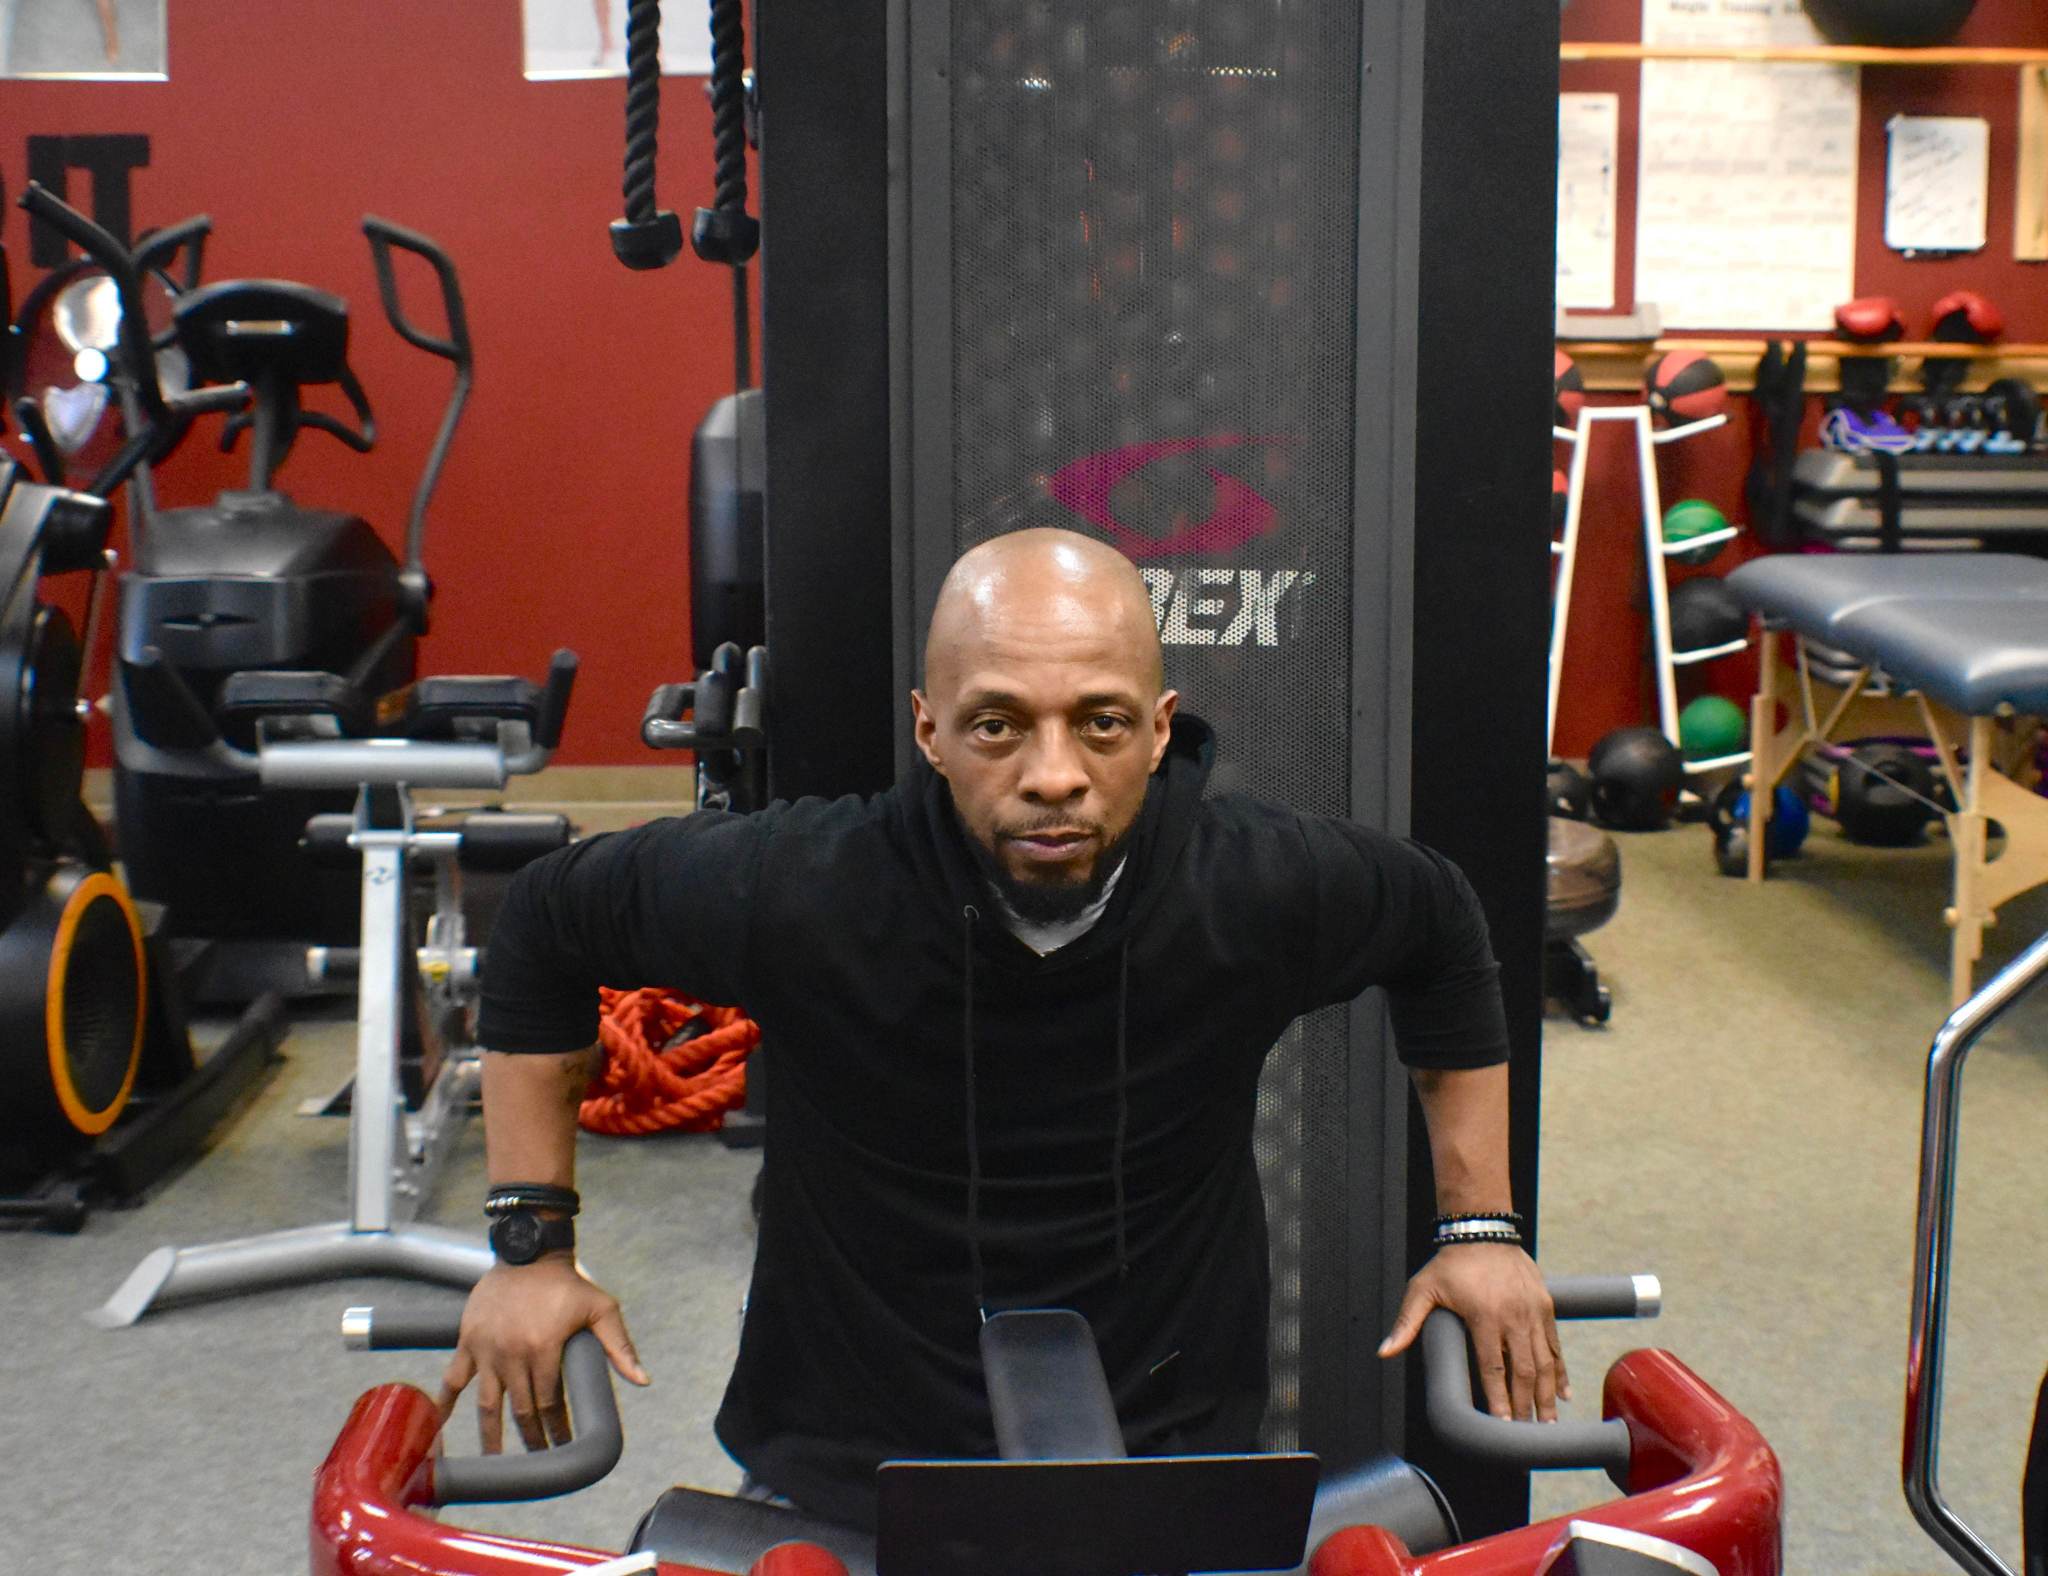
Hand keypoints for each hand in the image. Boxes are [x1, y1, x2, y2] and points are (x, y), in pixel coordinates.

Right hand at [438, 1256, 649, 1451]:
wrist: (529, 1254)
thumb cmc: (568, 1284)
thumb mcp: (601, 1309)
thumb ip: (620, 1347)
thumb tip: (642, 1380)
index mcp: (544, 1349)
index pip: (551, 1403)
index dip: (557, 1428)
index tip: (562, 1445)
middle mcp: (513, 1354)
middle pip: (522, 1409)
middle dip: (532, 1438)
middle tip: (538, 1457)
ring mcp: (487, 1350)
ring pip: (488, 1404)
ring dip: (491, 1435)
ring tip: (495, 1461)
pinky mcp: (468, 1342)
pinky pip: (453, 1379)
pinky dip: (444, 1404)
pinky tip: (436, 1427)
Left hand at [1376, 1244, 1566, 1421]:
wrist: (1483, 1231)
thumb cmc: (1451, 1263)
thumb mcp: (1422, 1288)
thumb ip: (1406, 1322)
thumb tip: (1385, 1351)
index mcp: (1483, 1316)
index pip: (1491, 1367)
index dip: (1497, 1398)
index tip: (1501, 1423)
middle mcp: (1513, 1316)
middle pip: (1523, 1371)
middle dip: (1525, 1406)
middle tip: (1527, 1434)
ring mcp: (1533, 1312)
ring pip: (1545, 1362)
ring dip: (1547, 1395)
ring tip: (1547, 1423)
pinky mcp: (1546, 1306)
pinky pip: (1556, 1345)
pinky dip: (1561, 1371)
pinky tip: (1565, 1393)